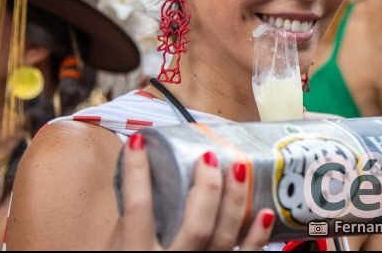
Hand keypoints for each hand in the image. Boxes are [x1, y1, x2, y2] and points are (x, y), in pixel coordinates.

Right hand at [109, 132, 275, 249]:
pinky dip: (258, 236)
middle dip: (207, 188)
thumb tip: (146, 174)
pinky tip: (265, 212)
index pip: (137, 207)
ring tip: (239, 169)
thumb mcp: (116, 249)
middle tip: (209, 157)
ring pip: (224, 238)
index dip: (137, 171)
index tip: (139, 141)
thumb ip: (130, 220)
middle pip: (196, 225)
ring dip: (235, 201)